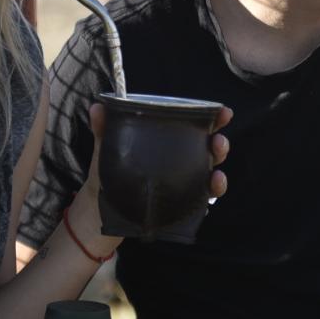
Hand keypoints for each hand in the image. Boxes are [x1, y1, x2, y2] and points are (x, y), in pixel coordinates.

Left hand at [69, 103, 232, 245]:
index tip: (223, 112)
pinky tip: (213, 184)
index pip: (194, 126)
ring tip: (216, 168)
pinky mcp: (184, 202)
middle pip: (208, 147)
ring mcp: (185, 181)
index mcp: (168, 141)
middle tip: (218, 140)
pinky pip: (205, 195)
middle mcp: (181, 159)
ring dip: (218, 167)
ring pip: (211, 170)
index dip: (212, 118)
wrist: (102, 210)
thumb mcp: (106, 150)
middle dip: (219, 142)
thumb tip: (97, 107)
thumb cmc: (108, 173)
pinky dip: (214, 189)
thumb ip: (104, 130)